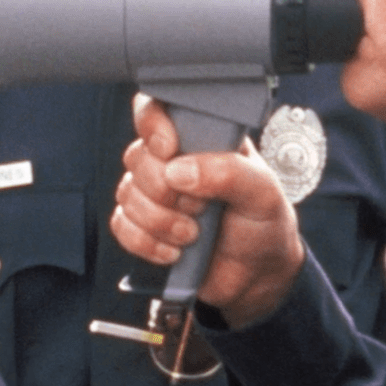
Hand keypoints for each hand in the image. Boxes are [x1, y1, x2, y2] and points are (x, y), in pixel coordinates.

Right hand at [109, 93, 306, 327]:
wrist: (256, 277)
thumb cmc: (264, 224)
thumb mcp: (263, 192)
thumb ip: (228, 172)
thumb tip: (178, 171)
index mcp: (201, 138)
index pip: (157, 109)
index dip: (153, 124)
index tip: (168, 148)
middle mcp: (172, 160)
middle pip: (138, 158)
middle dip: (167, 191)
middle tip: (202, 207)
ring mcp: (154, 194)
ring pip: (127, 194)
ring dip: (161, 221)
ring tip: (193, 234)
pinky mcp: (142, 226)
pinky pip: (120, 225)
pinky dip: (145, 242)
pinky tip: (173, 251)